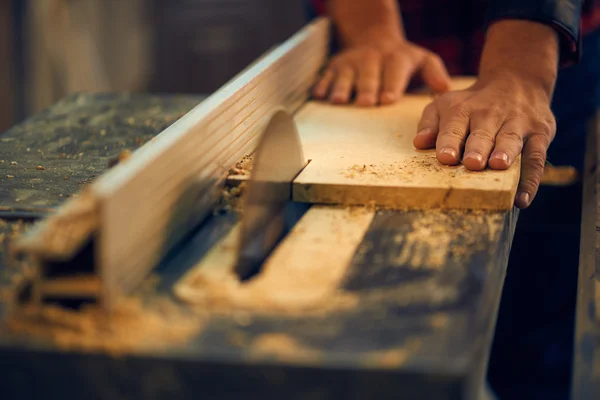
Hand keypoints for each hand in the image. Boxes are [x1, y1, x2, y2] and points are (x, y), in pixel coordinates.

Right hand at [312, 40, 450, 105]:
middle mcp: (371, 58)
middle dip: (366, 87)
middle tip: (366, 103)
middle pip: (369, 73)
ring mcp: (351, 62)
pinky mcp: (334, 67)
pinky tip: (319, 96)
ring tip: (340, 101)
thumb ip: (434, 73)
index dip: (391, 84)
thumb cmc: (402, 61)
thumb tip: (444, 89)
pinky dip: (322, 85)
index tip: (388, 100)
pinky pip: (326, 76)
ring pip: (345, 74)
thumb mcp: (422, 60)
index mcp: (395, 58)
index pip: (394, 70)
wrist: (374, 40)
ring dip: (342, 87)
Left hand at [414, 70, 556, 208]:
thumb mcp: (446, 105)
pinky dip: (531, 180)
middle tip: (472, 163)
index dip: (449, 141)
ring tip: (499, 165)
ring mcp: (517, 124)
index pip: (454, 126)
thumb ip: (430, 124)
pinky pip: (536, 157)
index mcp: (463, 110)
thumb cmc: (472, 104)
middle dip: (478, 148)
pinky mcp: (540, 133)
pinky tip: (521, 199)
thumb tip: (419, 143)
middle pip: (483, 133)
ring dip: (506, 152)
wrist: (517, 81)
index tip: (445, 157)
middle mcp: (490, 115)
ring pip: (511, 139)